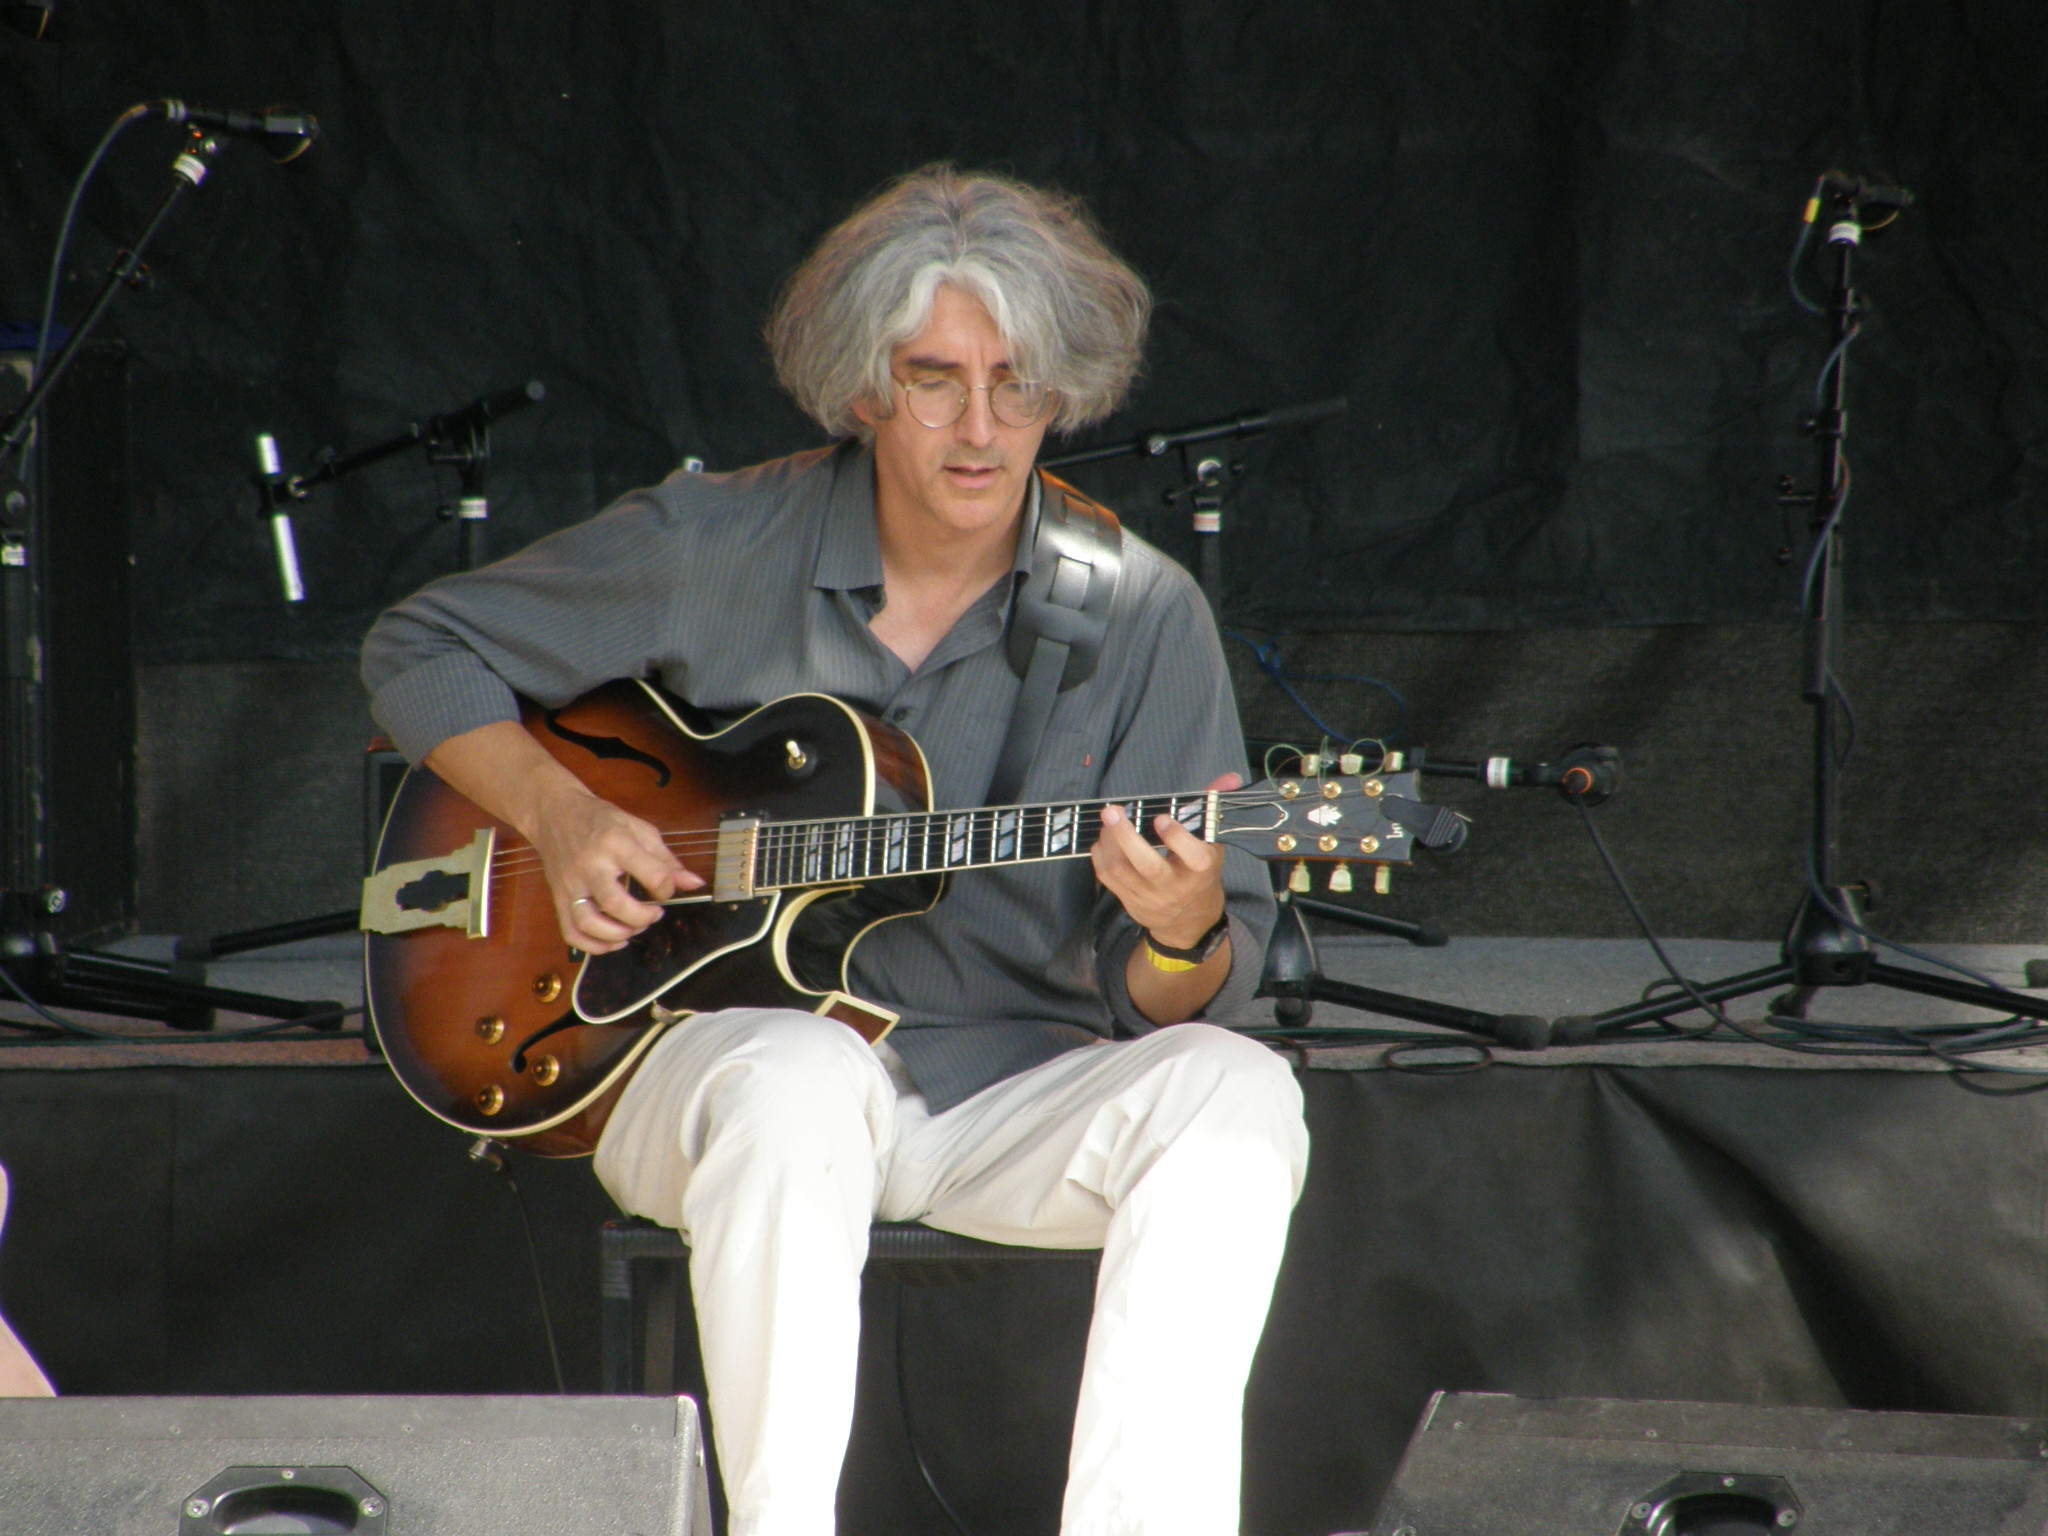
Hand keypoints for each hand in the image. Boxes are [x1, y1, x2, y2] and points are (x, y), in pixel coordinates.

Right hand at [529, 786, 700, 953]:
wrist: (554, 813)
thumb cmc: (601, 820)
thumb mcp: (638, 829)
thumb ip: (666, 860)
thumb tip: (694, 884)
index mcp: (615, 843)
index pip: (651, 874)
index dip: (666, 888)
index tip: (665, 889)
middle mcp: (590, 865)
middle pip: (615, 904)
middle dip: (642, 918)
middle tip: (653, 914)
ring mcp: (570, 884)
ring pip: (588, 923)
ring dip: (616, 935)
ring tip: (633, 929)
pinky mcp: (558, 898)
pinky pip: (570, 932)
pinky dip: (592, 946)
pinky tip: (612, 942)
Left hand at [1090, 772, 1239, 948]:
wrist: (1189, 920)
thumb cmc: (1200, 872)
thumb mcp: (1212, 843)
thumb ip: (1212, 808)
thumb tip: (1231, 777)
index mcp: (1201, 869)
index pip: (1193, 857)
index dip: (1176, 837)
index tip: (1160, 818)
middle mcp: (1175, 886)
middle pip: (1148, 866)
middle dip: (1126, 837)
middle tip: (1112, 811)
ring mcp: (1150, 897)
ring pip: (1122, 871)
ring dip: (1108, 842)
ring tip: (1107, 820)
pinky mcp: (1130, 902)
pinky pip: (1108, 879)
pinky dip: (1101, 856)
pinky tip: (1103, 839)